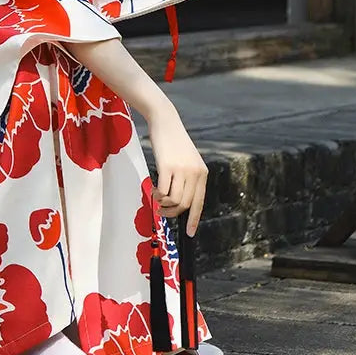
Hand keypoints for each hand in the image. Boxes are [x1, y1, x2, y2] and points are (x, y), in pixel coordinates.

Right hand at [145, 105, 207, 236]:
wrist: (165, 121)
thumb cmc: (174, 141)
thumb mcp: (187, 160)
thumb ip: (188, 178)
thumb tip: (180, 202)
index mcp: (202, 173)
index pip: (199, 202)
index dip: (194, 219)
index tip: (190, 233)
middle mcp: (195, 173)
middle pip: (185, 204)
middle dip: (173, 213)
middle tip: (162, 211)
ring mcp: (181, 170)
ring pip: (174, 200)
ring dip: (163, 204)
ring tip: (157, 197)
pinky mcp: (167, 166)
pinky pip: (163, 191)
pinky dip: (157, 195)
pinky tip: (153, 189)